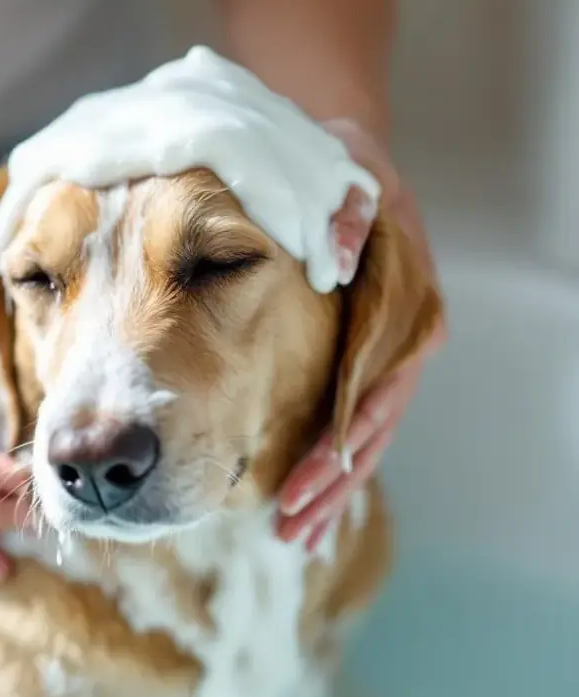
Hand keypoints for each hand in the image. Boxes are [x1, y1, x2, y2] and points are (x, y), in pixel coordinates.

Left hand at [275, 120, 446, 548]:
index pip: (375, 390)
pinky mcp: (359, 362)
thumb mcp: (343, 176)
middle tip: (293, 528)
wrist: (342, 163)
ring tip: (296, 534)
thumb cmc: (338, 171)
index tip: (303, 480)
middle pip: (369, 429)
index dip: (342, 438)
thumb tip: (339, 242)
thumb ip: (346, 211)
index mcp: (404, 310)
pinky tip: (300, 501)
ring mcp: (382, 358)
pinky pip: (346, 421)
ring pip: (360, 436)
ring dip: (329, 485)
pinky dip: (326, 462)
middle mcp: (400, 343)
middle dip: (331, 481)